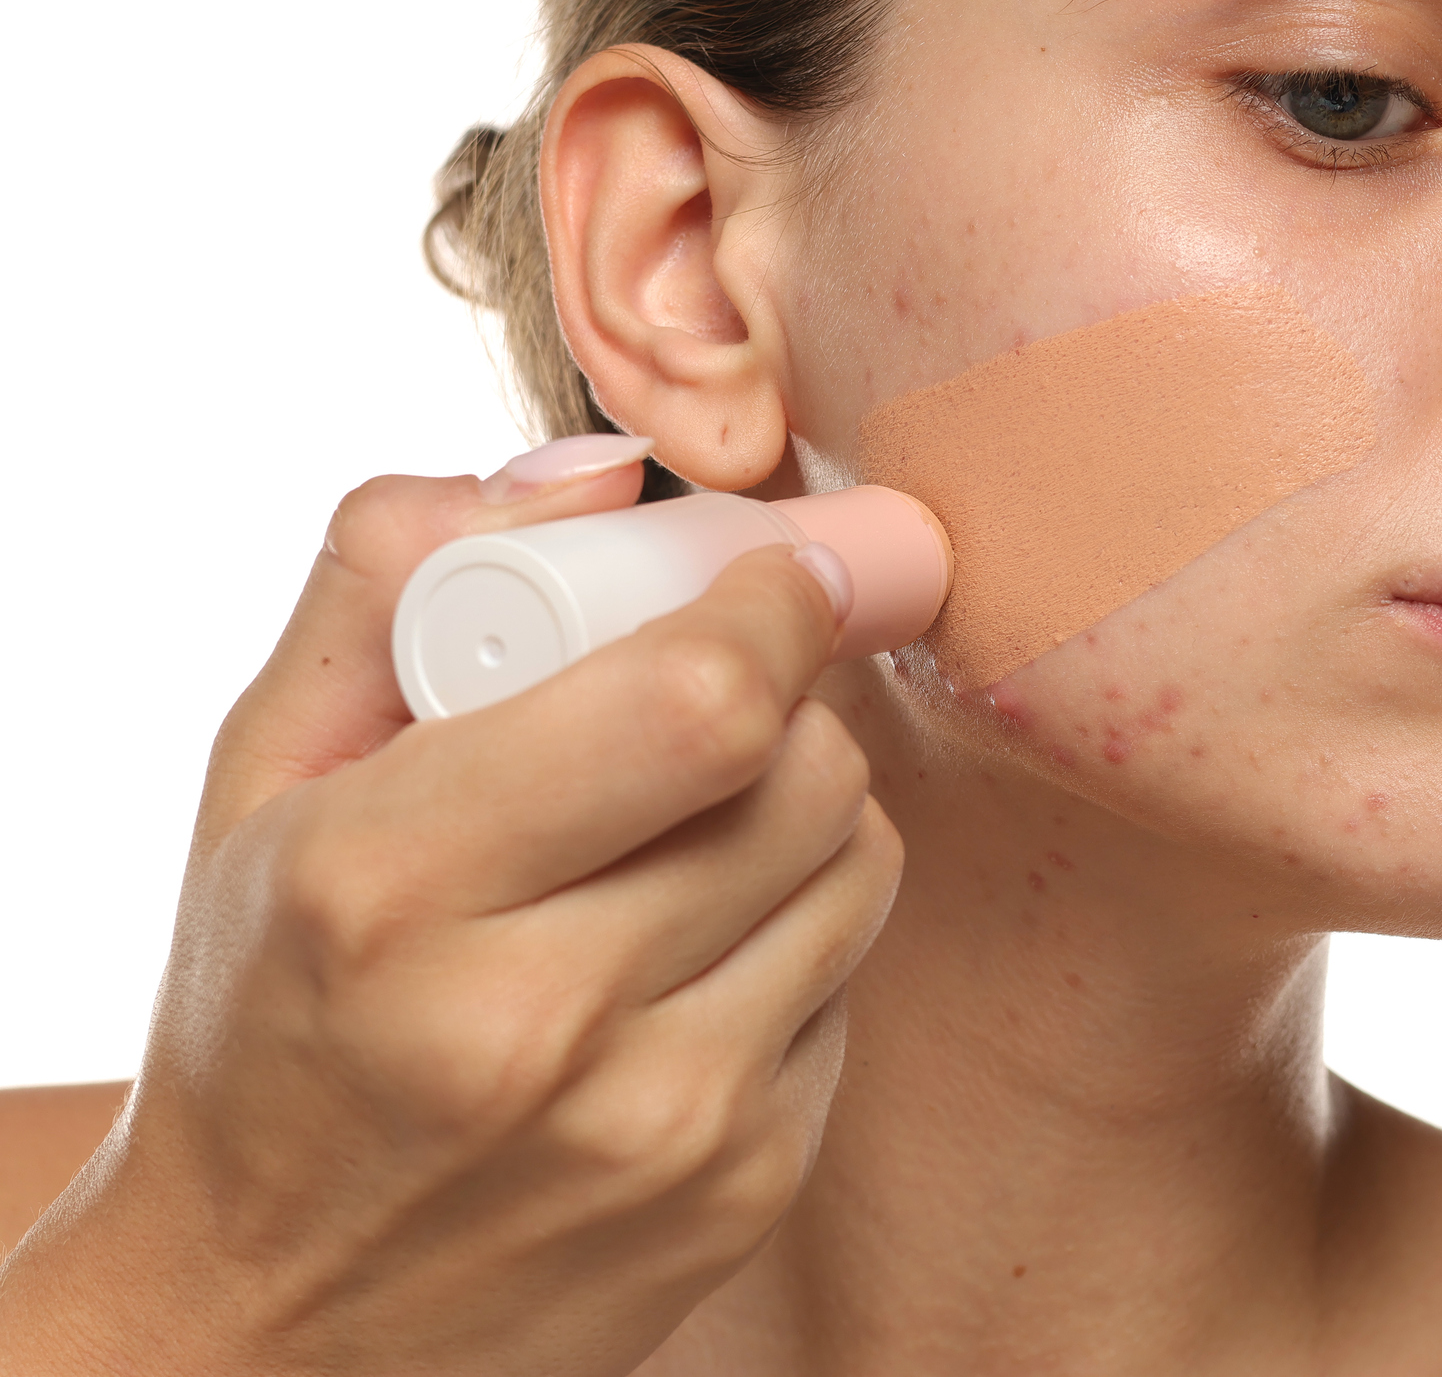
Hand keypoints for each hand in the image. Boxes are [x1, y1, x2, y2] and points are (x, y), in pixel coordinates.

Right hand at [0, 450, 899, 1374]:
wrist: (271, 1331)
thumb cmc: (263, 1023)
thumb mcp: (260, 786)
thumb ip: (394, 582)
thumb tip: (598, 472)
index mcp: (392, 892)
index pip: (698, 704)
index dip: (772, 605)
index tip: (777, 573)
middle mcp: (541, 1022)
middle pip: (807, 772)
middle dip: (784, 699)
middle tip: (713, 698)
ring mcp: (667, 1123)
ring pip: (860, 864)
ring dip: (804, 808)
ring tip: (687, 830)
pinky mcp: (748, 1186)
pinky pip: (850, 977)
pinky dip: (796, 930)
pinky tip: (687, 959)